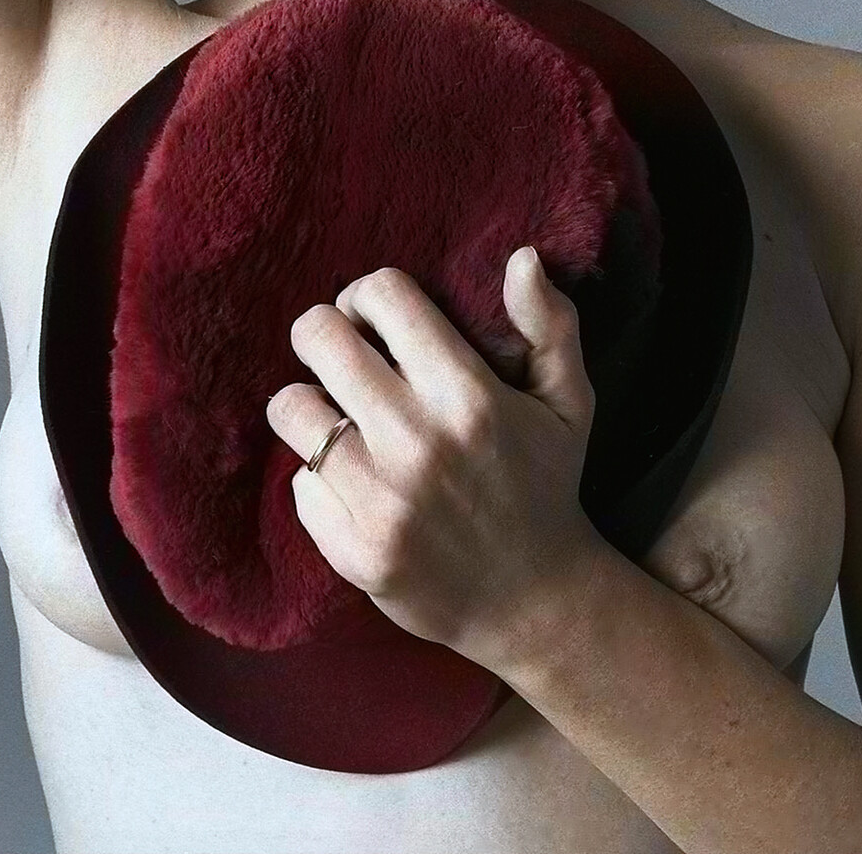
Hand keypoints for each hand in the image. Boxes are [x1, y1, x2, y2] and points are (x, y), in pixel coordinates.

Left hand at [265, 246, 607, 671]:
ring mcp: (380, 500)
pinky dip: (317, 477)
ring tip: (337, 415)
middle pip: (319, 338)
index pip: (382, 296)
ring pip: (291, 408)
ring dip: (310, 405)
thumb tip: (522, 257)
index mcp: (468, 396)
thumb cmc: (545, 486)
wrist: (535, 605)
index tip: (371, 315)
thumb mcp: (570, 402)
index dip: (367, 294)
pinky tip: (352, 482)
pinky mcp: (352, 550)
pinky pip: (298, 483)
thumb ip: (550, 324)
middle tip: (339, 353)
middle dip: (322, 333)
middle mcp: (418, 442)